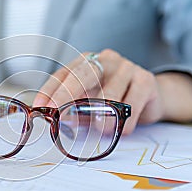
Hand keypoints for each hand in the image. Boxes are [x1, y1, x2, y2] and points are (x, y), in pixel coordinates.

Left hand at [33, 49, 191, 133]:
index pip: (63, 74)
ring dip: (102, 116)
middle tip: (58, 114)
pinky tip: (124, 129)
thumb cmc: (114, 100)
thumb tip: (57, 120)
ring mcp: (127, 67)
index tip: (39, 107)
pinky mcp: (146, 79)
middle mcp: (105, 60)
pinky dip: (125, 121)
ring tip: (101, 130)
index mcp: (87, 62)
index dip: (50, 91)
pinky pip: (131, 103)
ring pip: (109, 93)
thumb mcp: (90, 105)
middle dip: (67, 95)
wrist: (152, 97)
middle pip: (83, 74)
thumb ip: (74, 109)